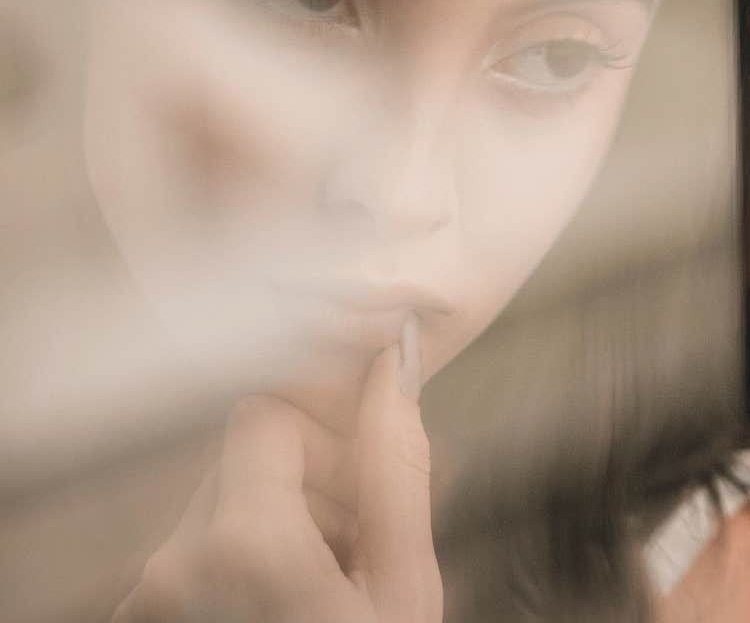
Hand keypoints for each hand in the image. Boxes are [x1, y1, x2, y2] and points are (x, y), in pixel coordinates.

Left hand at [112, 337, 441, 622]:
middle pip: (241, 461)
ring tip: (322, 584)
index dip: (325, 443)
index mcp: (244, 540)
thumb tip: (393, 361)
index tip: (360, 499)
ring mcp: (145, 597)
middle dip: (307, 486)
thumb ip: (395, 468)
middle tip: (355, 548)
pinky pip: (191, 554)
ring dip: (275, 526)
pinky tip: (282, 603)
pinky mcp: (135, 618)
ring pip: (218, 505)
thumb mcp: (405, 582)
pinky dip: (237, 567)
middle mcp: (172, 561)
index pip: (264, 414)